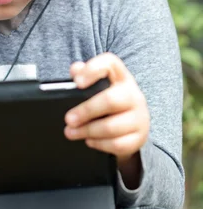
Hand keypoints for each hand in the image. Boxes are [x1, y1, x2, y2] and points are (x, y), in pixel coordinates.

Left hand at [64, 53, 149, 184]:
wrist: (135, 124)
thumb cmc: (110, 101)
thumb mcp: (100, 86)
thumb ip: (85, 74)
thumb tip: (75, 70)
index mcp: (122, 77)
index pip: (111, 63)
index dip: (93, 69)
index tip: (77, 82)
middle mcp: (133, 95)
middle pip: (110, 100)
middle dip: (86, 110)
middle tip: (68, 119)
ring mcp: (139, 117)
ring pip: (111, 127)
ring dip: (87, 131)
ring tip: (71, 132)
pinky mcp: (139, 137)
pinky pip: (117, 144)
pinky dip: (99, 144)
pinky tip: (89, 141)